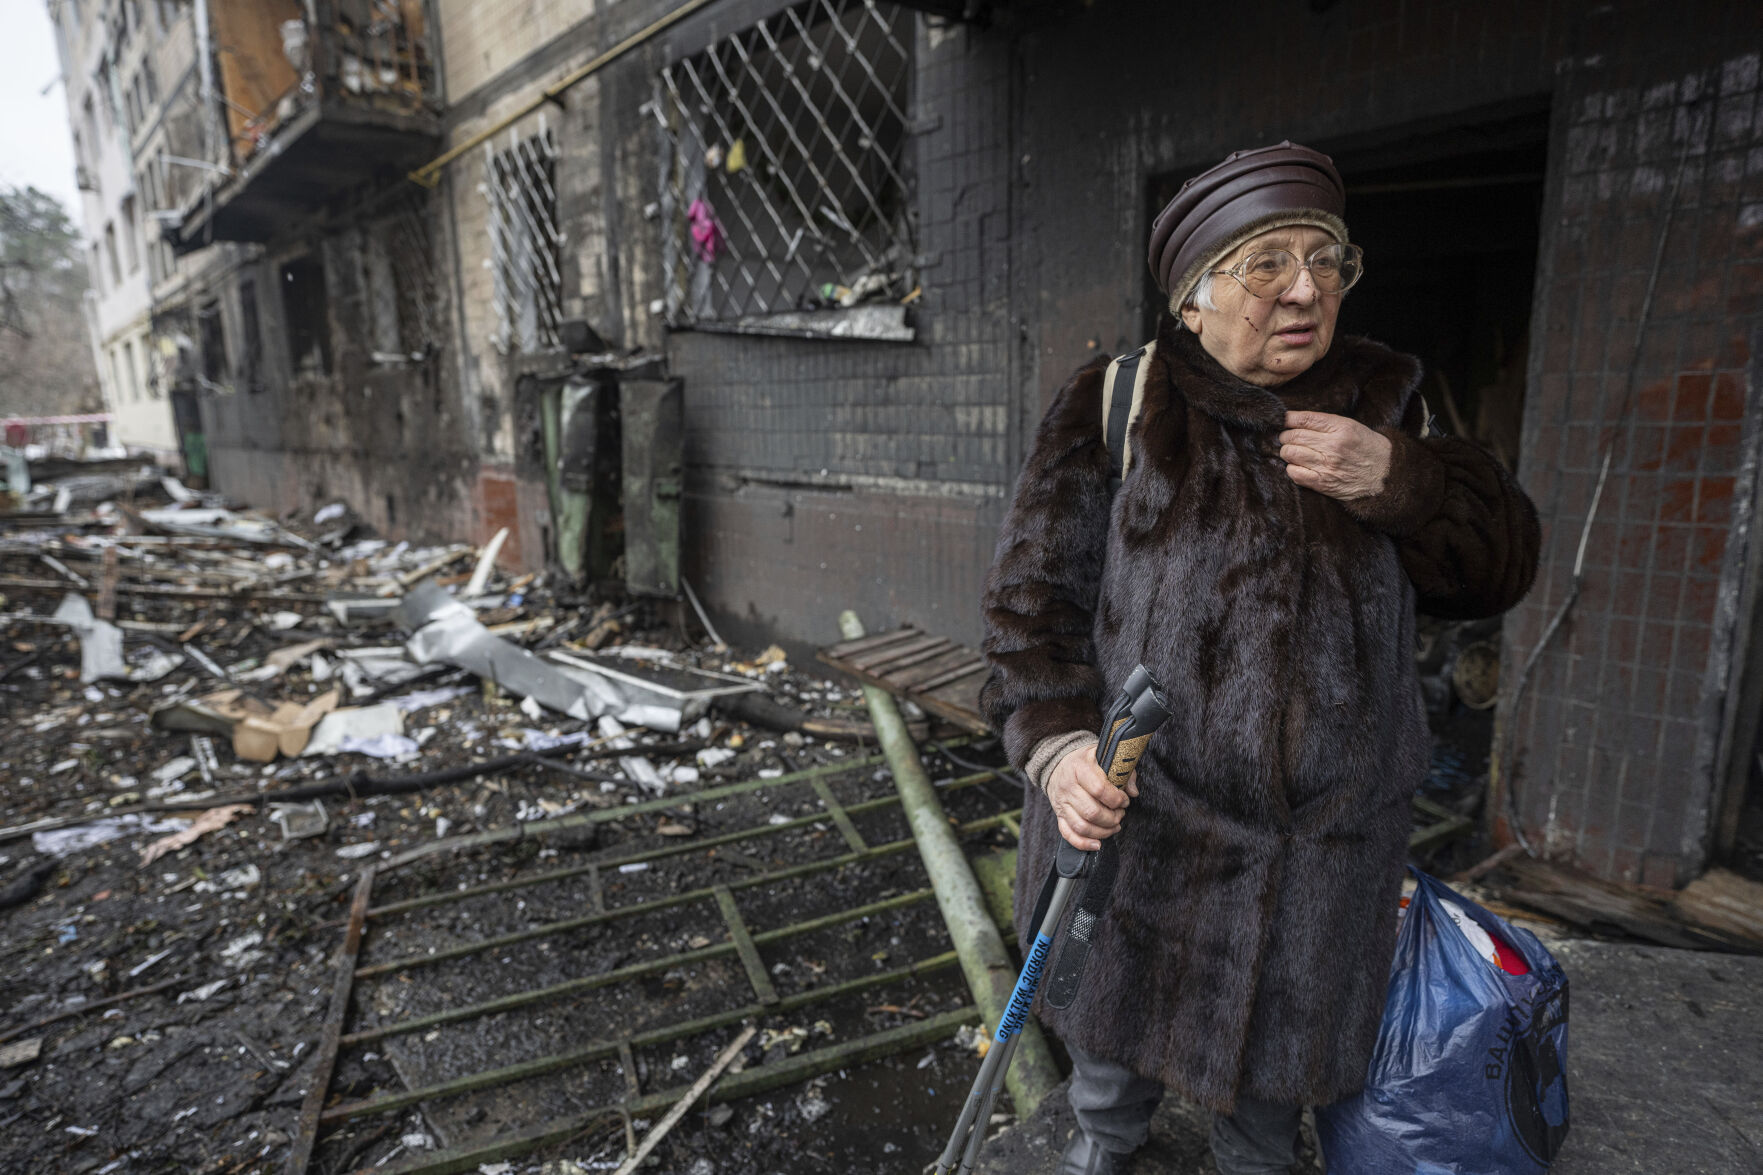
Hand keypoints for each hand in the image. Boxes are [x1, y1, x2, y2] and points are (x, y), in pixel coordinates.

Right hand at [1046, 745, 1138, 850]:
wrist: (1058, 764)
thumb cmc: (1085, 762)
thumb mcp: (1104, 757)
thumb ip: (1122, 771)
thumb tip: (1132, 792)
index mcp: (1079, 769)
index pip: (1100, 790)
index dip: (1117, 799)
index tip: (1124, 801)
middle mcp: (1068, 787)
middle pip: (1092, 812)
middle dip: (1112, 818)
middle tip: (1120, 814)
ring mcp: (1062, 803)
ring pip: (1082, 826)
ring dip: (1103, 831)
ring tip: (1114, 826)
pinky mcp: (1059, 815)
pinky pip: (1068, 834)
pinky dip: (1083, 843)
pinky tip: (1097, 844)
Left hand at [1277, 410, 1391, 500]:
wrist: (1386, 475)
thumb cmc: (1367, 448)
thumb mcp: (1352, 426)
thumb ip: (1325, 423)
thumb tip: (1294, 420)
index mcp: (1341, 428)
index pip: (1304, 419)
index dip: (1288, 419)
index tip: (1284, 420)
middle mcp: (1333, 446)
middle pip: (1292, 436)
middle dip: (1285, 436)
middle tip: (1288, 438)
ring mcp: (1327, 465)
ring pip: (1290, 454)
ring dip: (1287, 452)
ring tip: (1293, 452)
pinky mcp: (1323, 483)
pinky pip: (1294, 474)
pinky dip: (1291, 468)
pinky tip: (1298, 466)